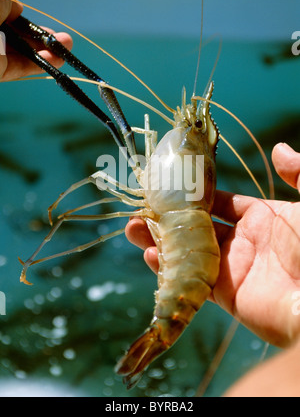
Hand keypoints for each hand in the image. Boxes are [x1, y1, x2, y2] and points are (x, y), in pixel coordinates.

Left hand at [0, 0, 71, 80]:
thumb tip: (16, 12)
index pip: (2, 15)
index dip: (22, 19)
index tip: (39, 23)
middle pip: (15, 36)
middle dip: (40, 37)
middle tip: (63, 39)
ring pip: (20, 53)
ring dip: (46, 52)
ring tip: (67, 47)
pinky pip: (18, 68)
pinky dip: (39, 65)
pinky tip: (58, 59)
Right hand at [126, 143, 299, 347]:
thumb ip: (299, 172)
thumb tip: (279, 148)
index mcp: (262, 218)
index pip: (220, 202)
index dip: (196, 193)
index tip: (170, 184)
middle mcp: (243, 242)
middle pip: (197, 225)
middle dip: (169, 216)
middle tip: (143, 206)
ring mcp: (232, 268)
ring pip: (188, 251)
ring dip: (161, 240)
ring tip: (133, 227)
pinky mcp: (225, 294)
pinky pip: (191, 279)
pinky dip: (169, 270)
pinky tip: (149, 254)